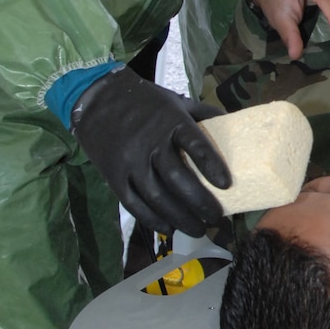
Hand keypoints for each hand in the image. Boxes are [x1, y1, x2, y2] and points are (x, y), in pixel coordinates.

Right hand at [72, 68, 230, 236]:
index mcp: (171, 122)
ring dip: (180, 217)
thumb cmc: (143, 101)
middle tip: (216, 218)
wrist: (96, 99)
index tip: (227, 184)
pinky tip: (169, 228)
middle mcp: (151, 143)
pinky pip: (134, 203)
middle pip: (177, 179)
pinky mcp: (114, 176)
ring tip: (198, 229)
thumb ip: (202, 113)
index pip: (195, 145)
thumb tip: (233, 122)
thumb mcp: (175, 100)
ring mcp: (130, 162)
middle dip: (200, 203)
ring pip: (157, 196)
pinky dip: (152, 219)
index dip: (211, 165)